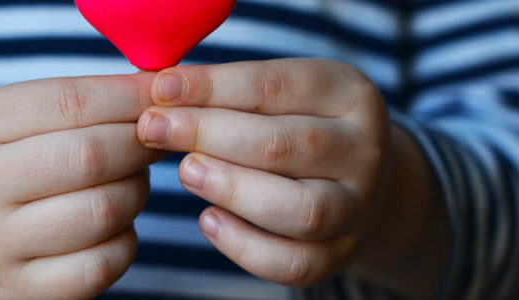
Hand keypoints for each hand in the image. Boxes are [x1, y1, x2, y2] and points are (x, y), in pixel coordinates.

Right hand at [0, 73, 164, 298]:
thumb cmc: (6, 164)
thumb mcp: (19, 119)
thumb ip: (82, 101)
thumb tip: (160, 89)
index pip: (71, 103)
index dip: (130, 98)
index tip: (162, 96)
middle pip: (90, 157)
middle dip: (139, 146)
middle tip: (153, 142)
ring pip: (102, 211)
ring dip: (135, 192)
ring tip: (130, 182)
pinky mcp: (20, 292)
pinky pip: (101, 265)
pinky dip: (124, 240)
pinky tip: (114, 226)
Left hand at [136, 59, 391, 285]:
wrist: (356, 178)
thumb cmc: (296, 125)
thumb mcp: (279, 94)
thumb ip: (227, 92)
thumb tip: (160, 92)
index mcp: (348, 94)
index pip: (274, 86)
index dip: (211, 88)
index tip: (159, 91)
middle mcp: (364, 150)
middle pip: (284, 145)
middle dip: (207, 135)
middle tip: (154, 130)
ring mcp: (358, 208)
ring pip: (299, 210)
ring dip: (231, 189)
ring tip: (185, 172)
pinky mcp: (341, 255)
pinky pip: (293, 264)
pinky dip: (244, 246)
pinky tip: (207, 220)